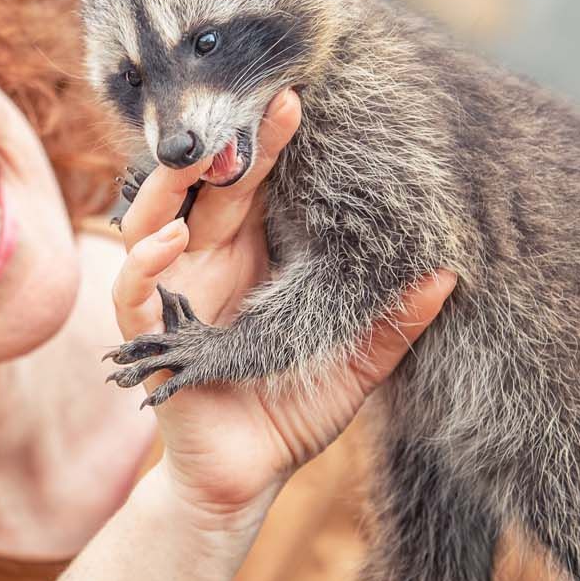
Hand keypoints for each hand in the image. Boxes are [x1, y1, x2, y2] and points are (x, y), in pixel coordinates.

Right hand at [109, 89, 456, 520]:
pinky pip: (130, 286)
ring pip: (152, 216)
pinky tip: (174, 241)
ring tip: (209, 157)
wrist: (243, 482)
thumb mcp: (355, 364)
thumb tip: (449, 275)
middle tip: (269, 100)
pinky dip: (144, 259)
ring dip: (174, 183)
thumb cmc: (289, 416)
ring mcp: (171, 290)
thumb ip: (393, 322)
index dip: (272, 142)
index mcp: (254, 254)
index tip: (301, 98)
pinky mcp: (145, 332)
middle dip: (232, 139)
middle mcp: (207, 259)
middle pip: (207, 184)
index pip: (256, 183)